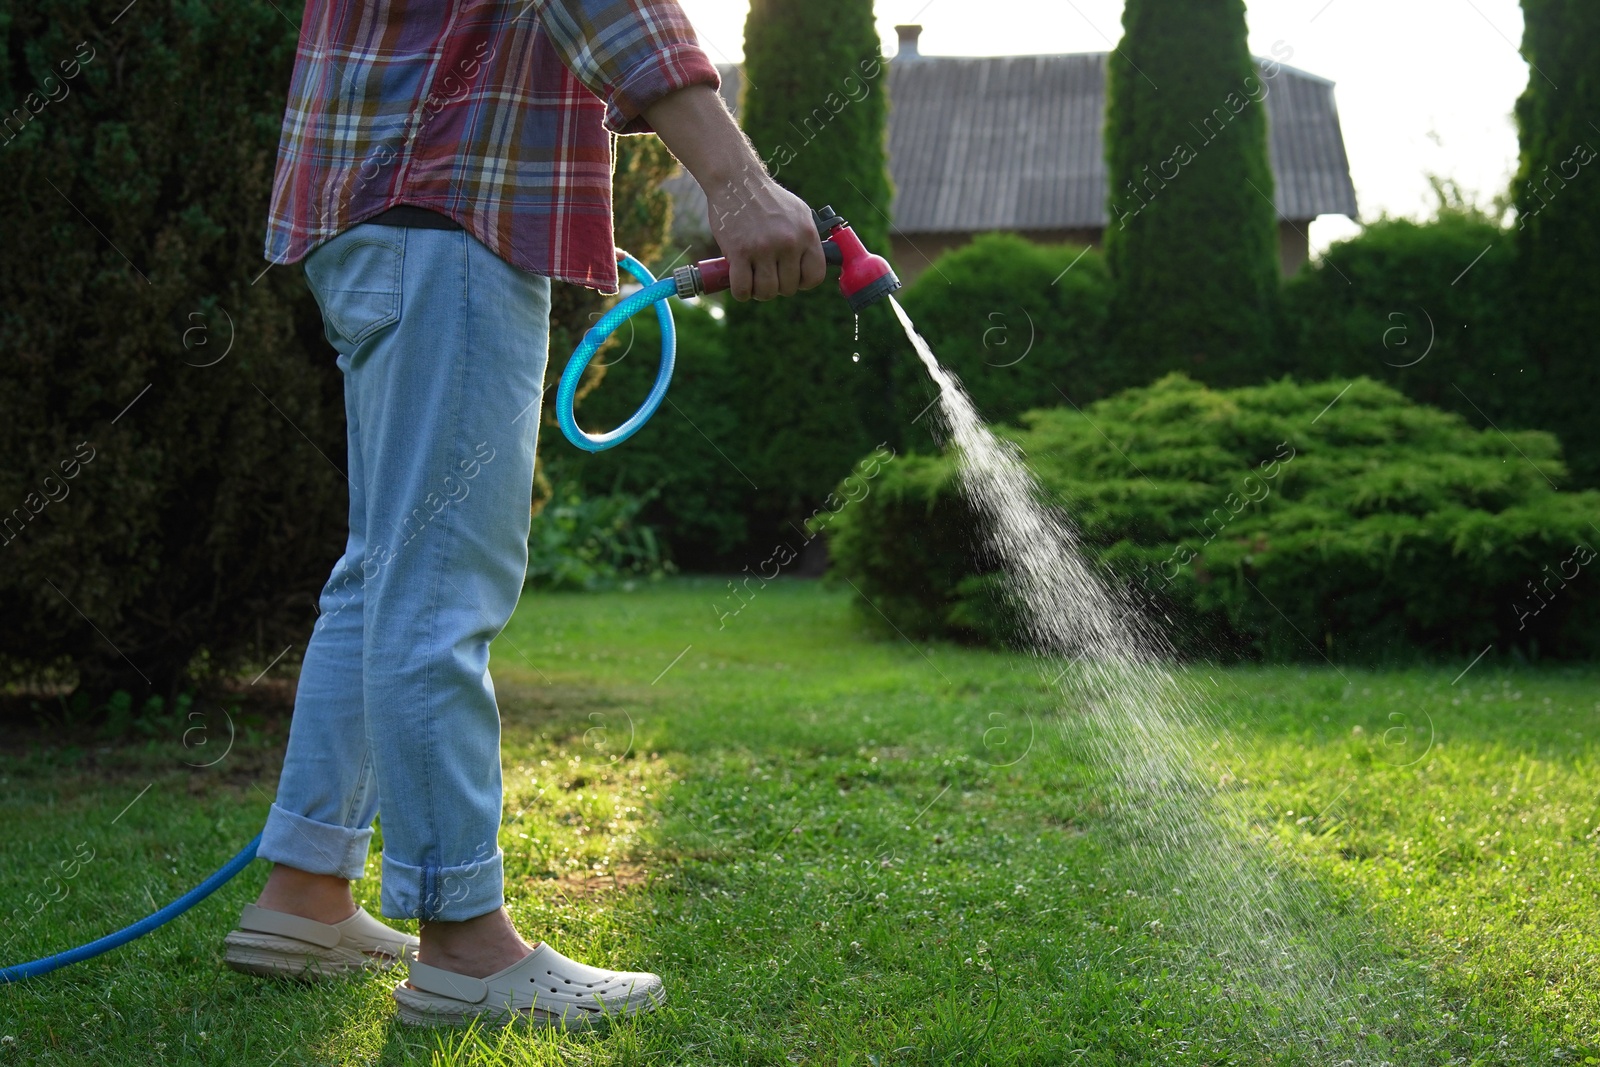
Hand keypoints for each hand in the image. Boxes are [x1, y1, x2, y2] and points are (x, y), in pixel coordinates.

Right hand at [705, 170, 826, 301]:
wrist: (736, 181)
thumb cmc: (766, 198)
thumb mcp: (798, 212)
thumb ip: (806, 238)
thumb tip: (812, 262)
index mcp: (806, 234)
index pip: (814, 276)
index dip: (802, 282)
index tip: (790, 276)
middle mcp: (788, 243)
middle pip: (788, 288)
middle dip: (777, 286)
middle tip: (765, 273)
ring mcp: (764, 248)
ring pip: (766, 292)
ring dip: (758, 291)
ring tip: (752, 277)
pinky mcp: (739, 252)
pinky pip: (742, 289)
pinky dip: (740, 292)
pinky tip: (738, 281)